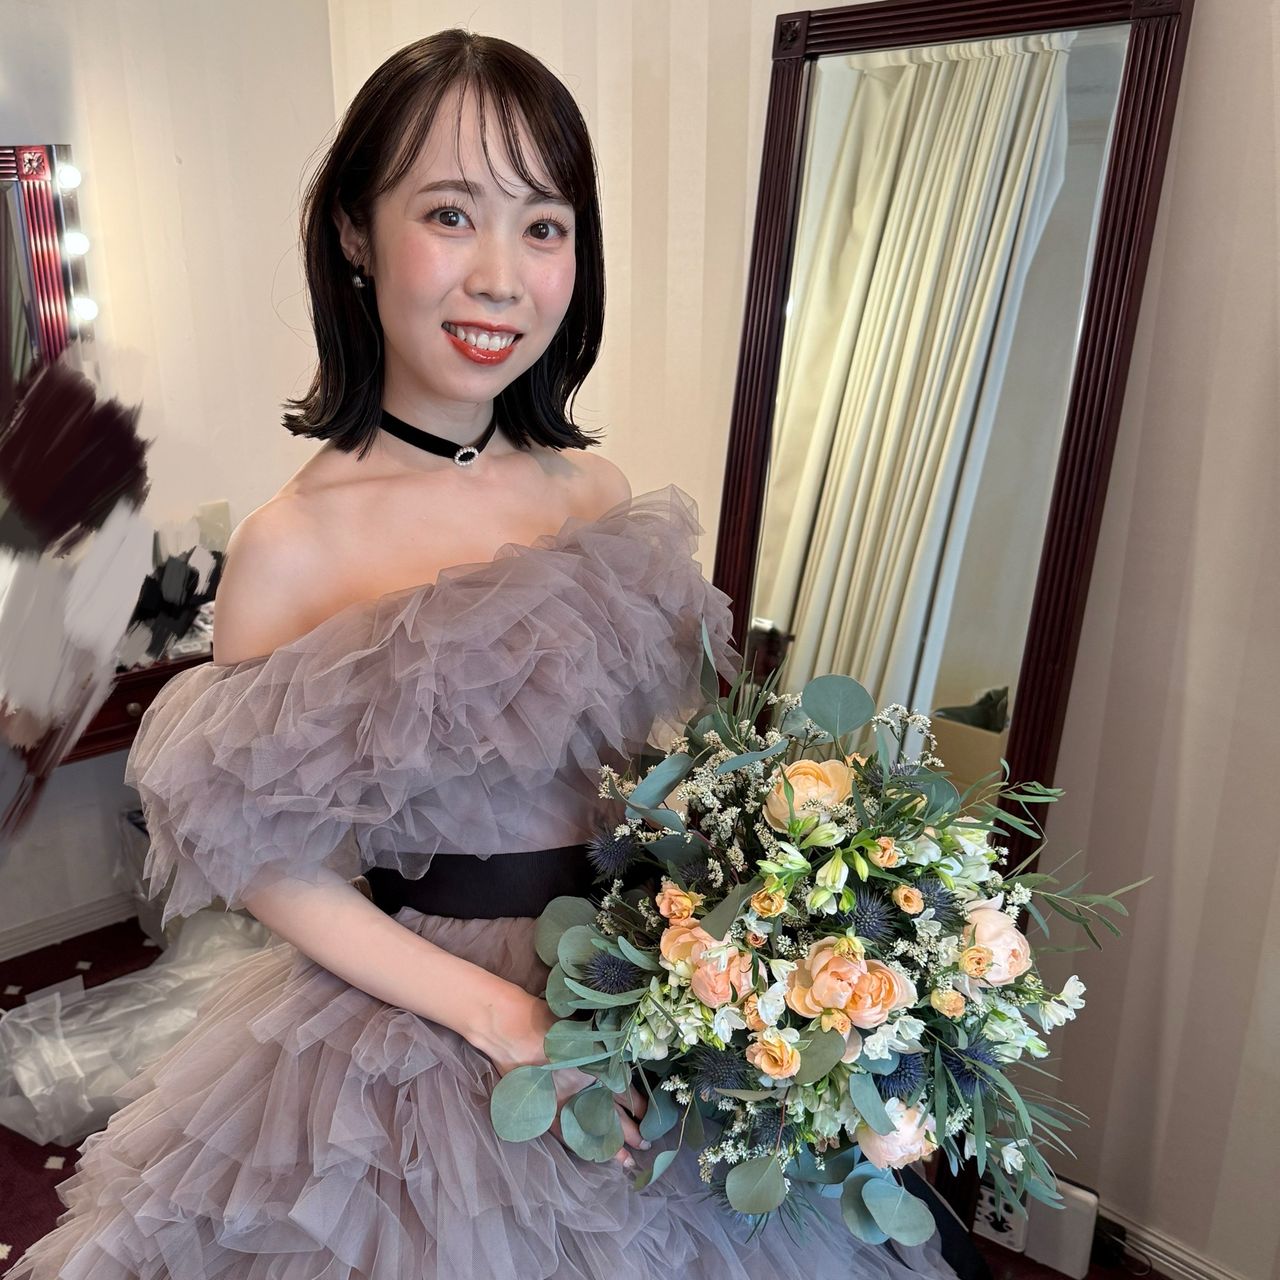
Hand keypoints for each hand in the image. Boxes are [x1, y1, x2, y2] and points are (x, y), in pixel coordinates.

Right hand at [486, 991, 648, 1171]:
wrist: (511, 1029)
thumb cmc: (547, 1021)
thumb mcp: (582, 1029)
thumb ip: (600, 1046)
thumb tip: (621, 1052)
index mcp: (596, 1067)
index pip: (624, 1092)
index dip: (638, 1105)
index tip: (651, 1116)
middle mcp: (584, 1088)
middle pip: (614, 1116)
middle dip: (632, 1132)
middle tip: (646, 1146)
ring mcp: (564, 1102)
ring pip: (593, 1130)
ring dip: (611, 1146)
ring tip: (627, 1162)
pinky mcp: (544, 1109)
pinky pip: (564, 1133)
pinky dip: (577, 1143)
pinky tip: (591, 1155)